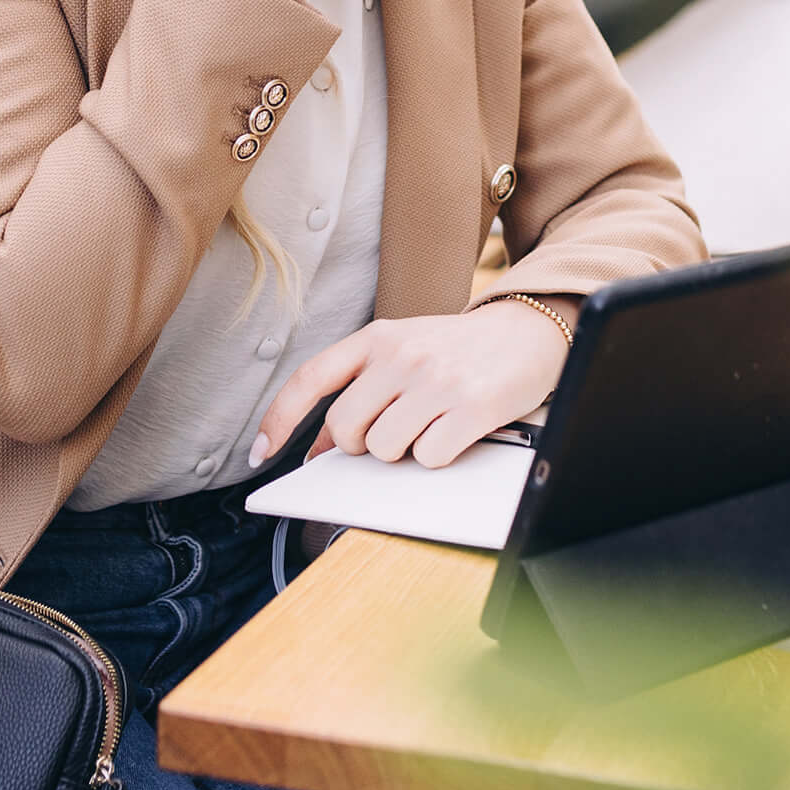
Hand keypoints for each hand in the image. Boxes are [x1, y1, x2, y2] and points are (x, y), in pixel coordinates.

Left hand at [250, 301, 573, 471]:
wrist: (528, 331)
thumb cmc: (459, 351)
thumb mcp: (404, 354)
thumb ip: (362, 391)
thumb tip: (321, 448)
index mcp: (377, 338)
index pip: (312, 378)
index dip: (279, 419)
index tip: (261, 454)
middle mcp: (402, 354)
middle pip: (347, 427)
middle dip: (361, 446)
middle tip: (389, 436)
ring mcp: (436, 378)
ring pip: (386, 449)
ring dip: (403, 454)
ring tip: (429, 429)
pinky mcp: (471, 404)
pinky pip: (430, 457)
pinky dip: (438, 457)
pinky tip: (456, 433)